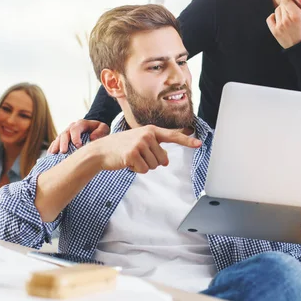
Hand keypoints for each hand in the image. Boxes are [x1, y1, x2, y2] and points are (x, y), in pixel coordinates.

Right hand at [48, 119, 109, 153]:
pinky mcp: (63, 139)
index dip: (75, 137)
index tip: (78, 146)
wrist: (94, 130)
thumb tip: (92, 138)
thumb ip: (100, 131)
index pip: (75, 129)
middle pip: (64, 134)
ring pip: (58, 138)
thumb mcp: (104, 128)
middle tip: (63, 151)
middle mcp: (71, 127)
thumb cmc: (99, 130)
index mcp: (81, 124)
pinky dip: (52, 147)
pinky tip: (50, 154)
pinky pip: (55, 142)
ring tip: (53, 154)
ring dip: (56, 146)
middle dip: (63, 143)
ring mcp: (66, 133)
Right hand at [87, 125, 201, 173]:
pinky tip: (127, 162)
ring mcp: (140, 144)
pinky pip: (144, 170)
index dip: (187, 141)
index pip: (173, 136)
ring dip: (143, 166)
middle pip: (163, 159)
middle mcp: (147, 135)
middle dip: (152, 162)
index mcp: (151, 130)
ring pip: (154, 166)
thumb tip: (166, 161)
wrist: (101, 150)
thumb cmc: (121, 147)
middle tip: (137, 155)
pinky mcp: (133, 154)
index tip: (199, 144)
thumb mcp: (140, 142)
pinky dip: (136, 170)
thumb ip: (155, 148)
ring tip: (131, 158)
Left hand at [266, 0, 300, 48]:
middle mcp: (286, 19)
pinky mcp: (274, 31)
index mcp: (296, 14)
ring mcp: (279, 25)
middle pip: (281, 4)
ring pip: (276, 11)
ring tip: (289, 16)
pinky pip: (270, 18)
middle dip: (286, 5)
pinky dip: (273, 17)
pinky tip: (280, 19)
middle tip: (292, 9)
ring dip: (281, 11)